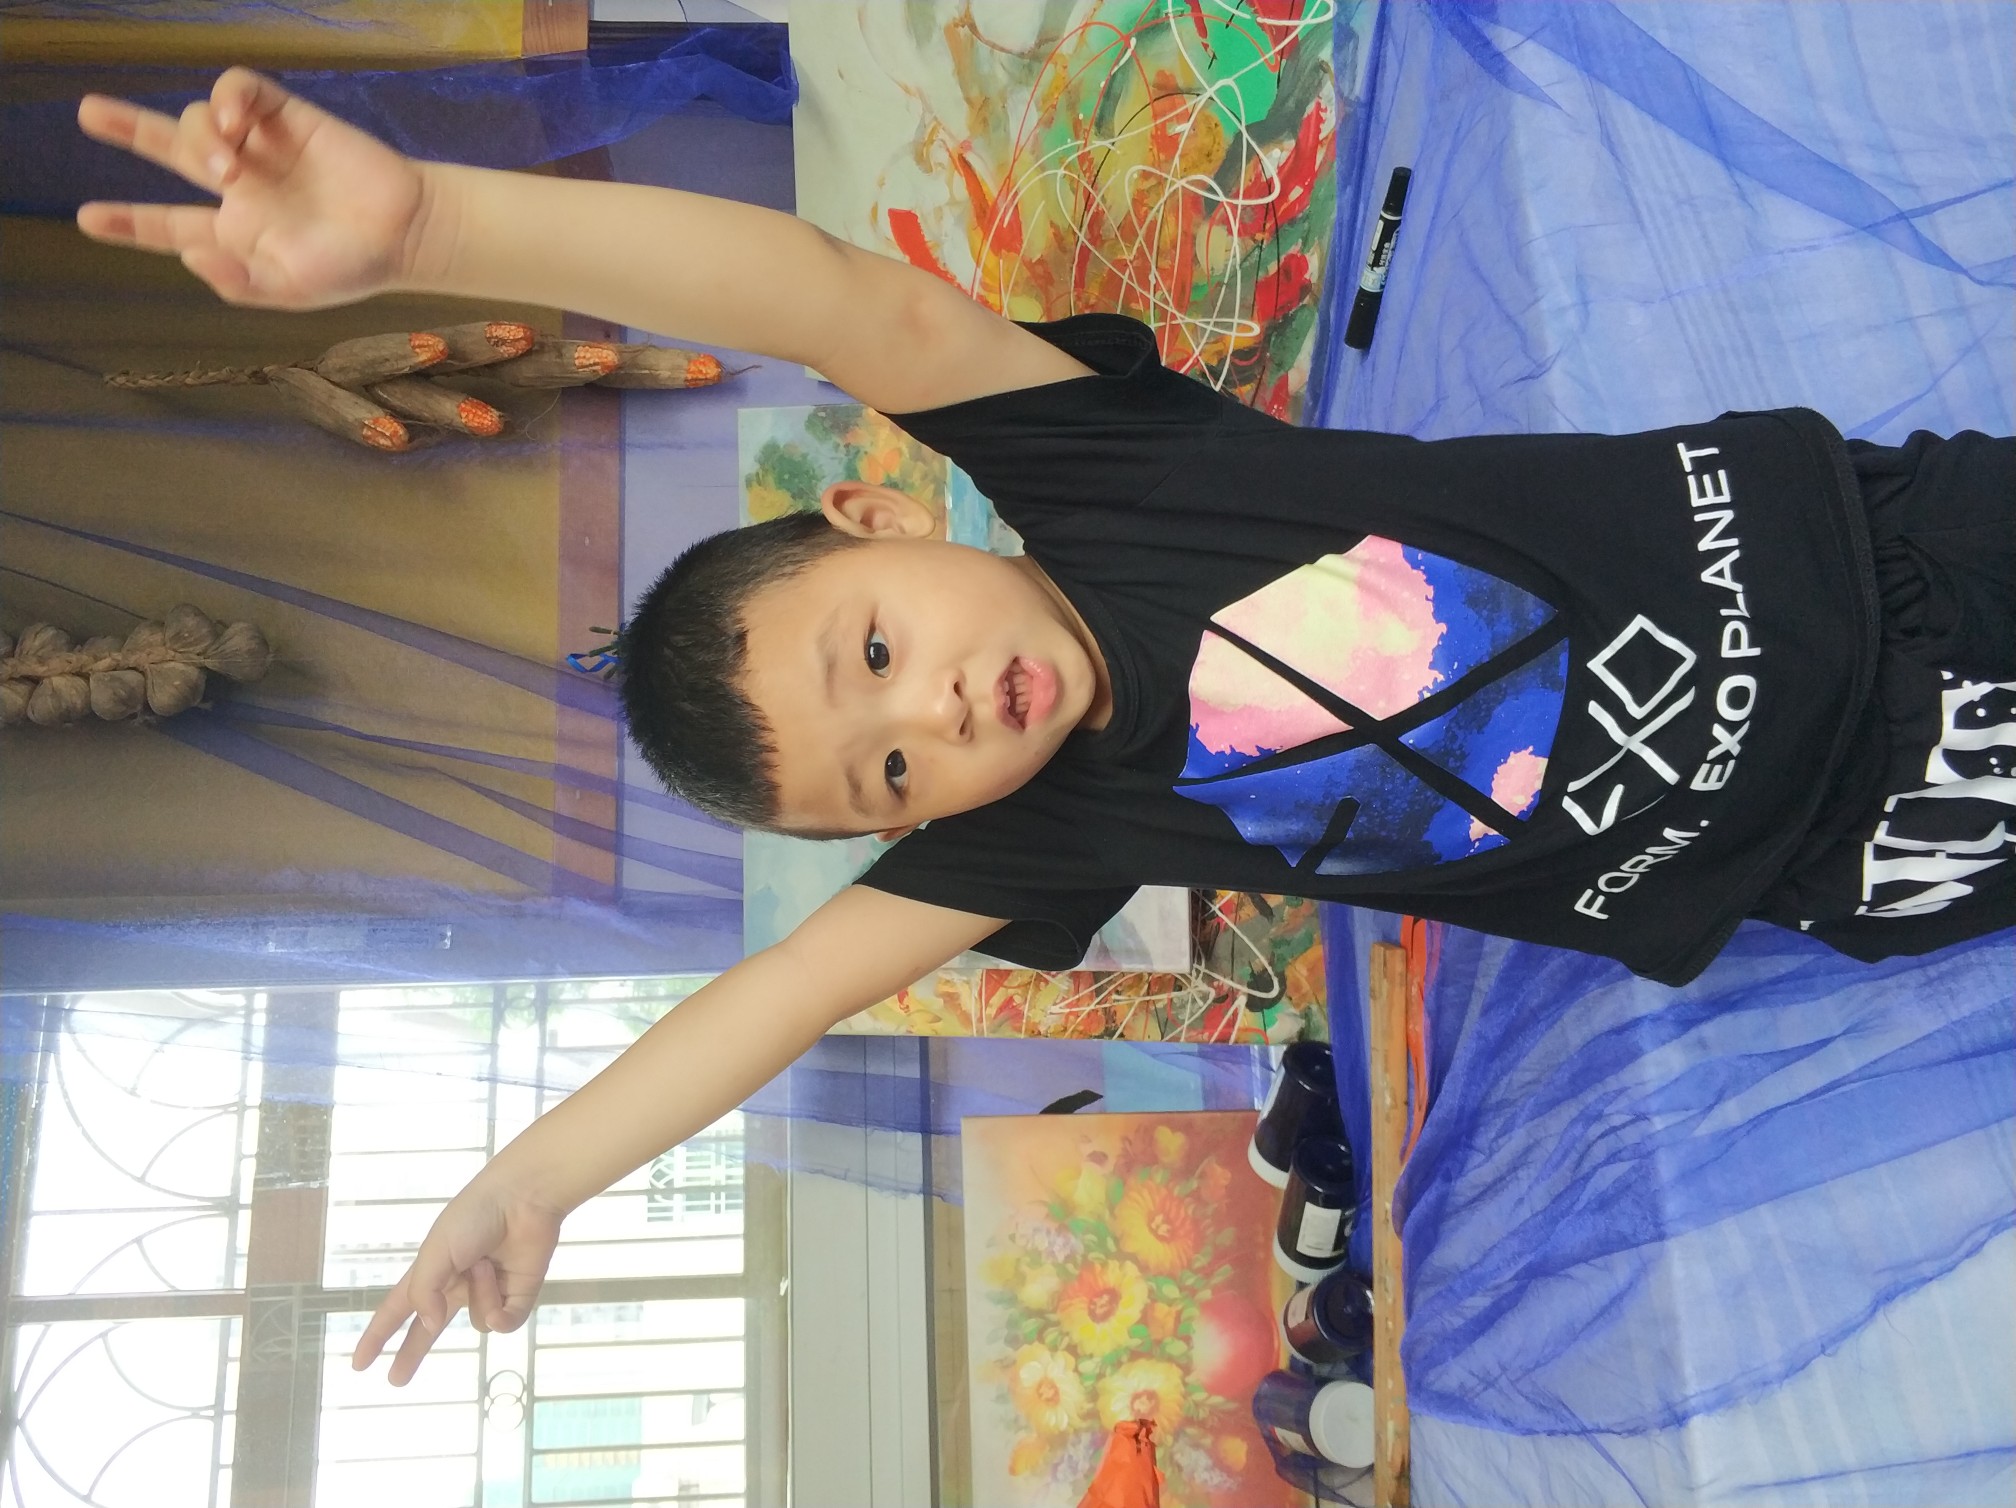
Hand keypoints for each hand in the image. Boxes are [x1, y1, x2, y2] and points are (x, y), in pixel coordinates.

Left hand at [75, 68, 431, 309]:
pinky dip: (229, 100)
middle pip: (170, 150)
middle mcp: (241, 185)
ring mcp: (261, 148)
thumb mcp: (290, 290)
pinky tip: (237, 122)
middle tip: (88, 115)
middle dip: (129, 130)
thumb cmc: (354, 268)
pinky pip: (241, 91)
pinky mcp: (287, 116)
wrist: (407, 230)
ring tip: (234, 169)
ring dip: (203, 139)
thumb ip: (237, 281)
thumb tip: (188, 253)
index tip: (87, 219)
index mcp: (235, 231)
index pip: (168, 224)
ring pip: (201, 121)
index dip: (127, 222)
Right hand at [350, 1175, 565, 1385]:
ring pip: (477, 1322)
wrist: (524, 1198)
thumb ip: (425, 1293)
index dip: (377, 1335)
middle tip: (395, 1381)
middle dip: (411, 1352)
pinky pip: (505, 1324)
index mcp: (431, 1272)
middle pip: (429, 1328)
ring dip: (481, 1296)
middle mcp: (457, 1285)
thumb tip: (429, 1327)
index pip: (396, 1309)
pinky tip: (502, 1293)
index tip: (359, 1363)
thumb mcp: (437, 1252)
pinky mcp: (519, 1294)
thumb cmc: (475, 1216)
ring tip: (487, 1263)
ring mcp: (489, 1291)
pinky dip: (502, 1315)